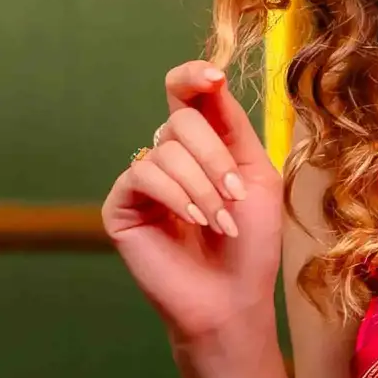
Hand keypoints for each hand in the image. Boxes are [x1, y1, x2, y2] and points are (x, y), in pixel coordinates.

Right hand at [102, 62, 284, 364]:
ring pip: (166, 150)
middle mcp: (167, 157)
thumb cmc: (250, 246)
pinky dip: (176, 195)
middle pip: (182, 120)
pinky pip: (143, 175)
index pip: (184, 93)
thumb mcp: (256, 176)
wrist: (232, 300)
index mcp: (201, 146)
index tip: (213, 79)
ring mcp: (142, 182)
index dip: (193, 77)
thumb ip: (233, 126)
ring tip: (220, 222)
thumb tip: (211, 76)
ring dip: (203, 186)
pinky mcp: (121, 206)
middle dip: (215, 157)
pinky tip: (194, 221)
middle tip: (237, 196)